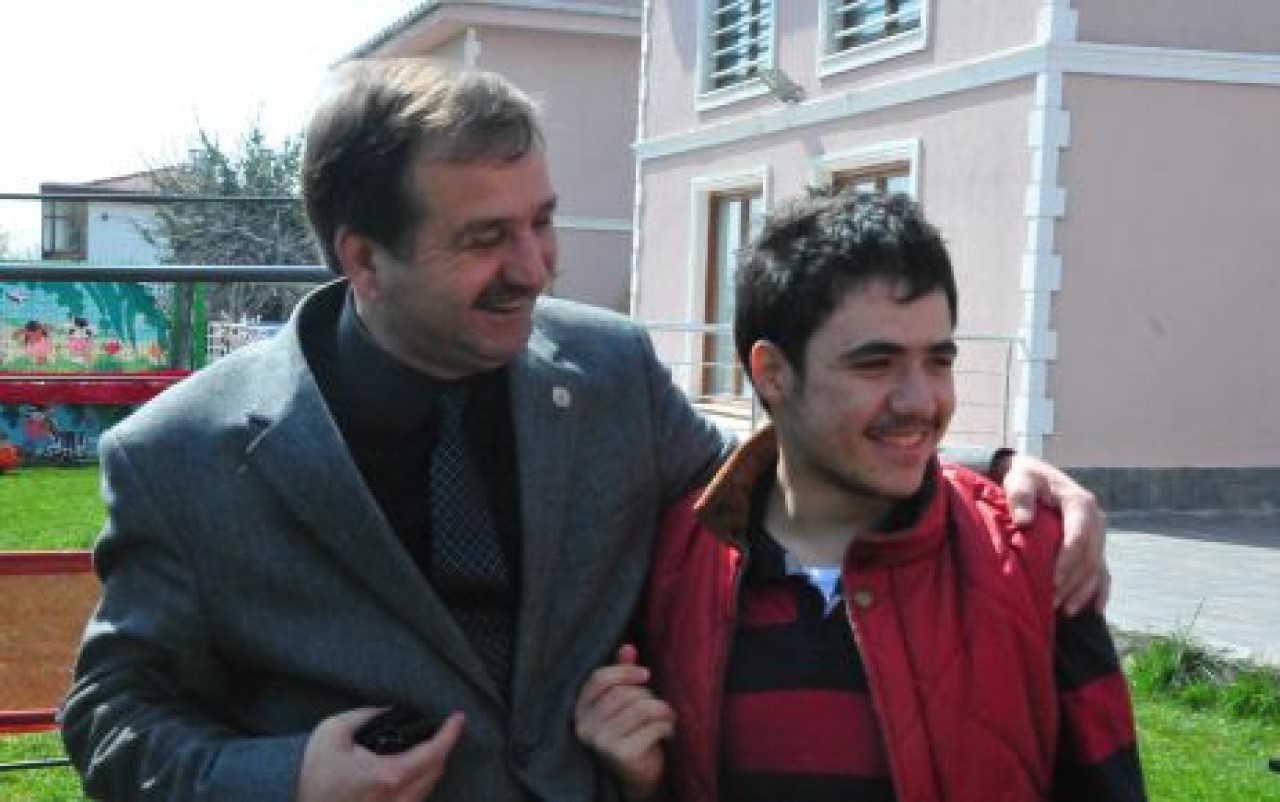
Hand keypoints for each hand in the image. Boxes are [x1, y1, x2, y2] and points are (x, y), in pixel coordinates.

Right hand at [297, 707, 464, 801]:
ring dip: (432, 766)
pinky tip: (411, 769)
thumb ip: (365, 715)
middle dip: (443, 748)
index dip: (450, 734)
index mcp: (389, 776)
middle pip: (437, 771)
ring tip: (429, 746)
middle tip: (443, 729)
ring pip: (427, 788)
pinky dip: (419, 781)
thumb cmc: (312, 777)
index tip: (458, 718)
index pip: (434, 753)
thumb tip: (387, 710)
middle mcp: (397, 799)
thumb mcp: (333, 733)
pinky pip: (414, 799)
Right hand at [574, 644, 675, 801]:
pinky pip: (652, 726)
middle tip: (658, 705)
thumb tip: (628, 647)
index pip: (598, 679)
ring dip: (662, 709)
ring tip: (668, 716)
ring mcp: (601, 743)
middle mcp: (585, 727)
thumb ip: (621, 674)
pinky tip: (668, 732)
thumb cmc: (630, 731)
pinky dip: (667, 726)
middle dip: (647, 695)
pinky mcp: (621, 755)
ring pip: (640, 708)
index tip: (646, 674)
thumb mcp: (623, 701)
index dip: (624, 671)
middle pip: (623, 693)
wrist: (637, 774)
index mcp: (580, 710)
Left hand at [1001, 454, 1109, 614]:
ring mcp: (1098, 535)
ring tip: (1065, 612)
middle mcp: (1096, 520)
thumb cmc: (1024, 478)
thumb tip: (1024, 521)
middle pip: (1089, 558)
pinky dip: (1098, 592)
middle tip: (1052, 602)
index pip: (1078, 538)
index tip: (1052, 582)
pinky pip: (1102, 572)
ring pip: (1097, 568)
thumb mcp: (1019, 480)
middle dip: (1072, 583)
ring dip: (1083, 592)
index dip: (1067, 562)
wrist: (1034, 475)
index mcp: (1080, 503)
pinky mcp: (1095, 546)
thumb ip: (1020, 497)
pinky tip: (1093, 611)